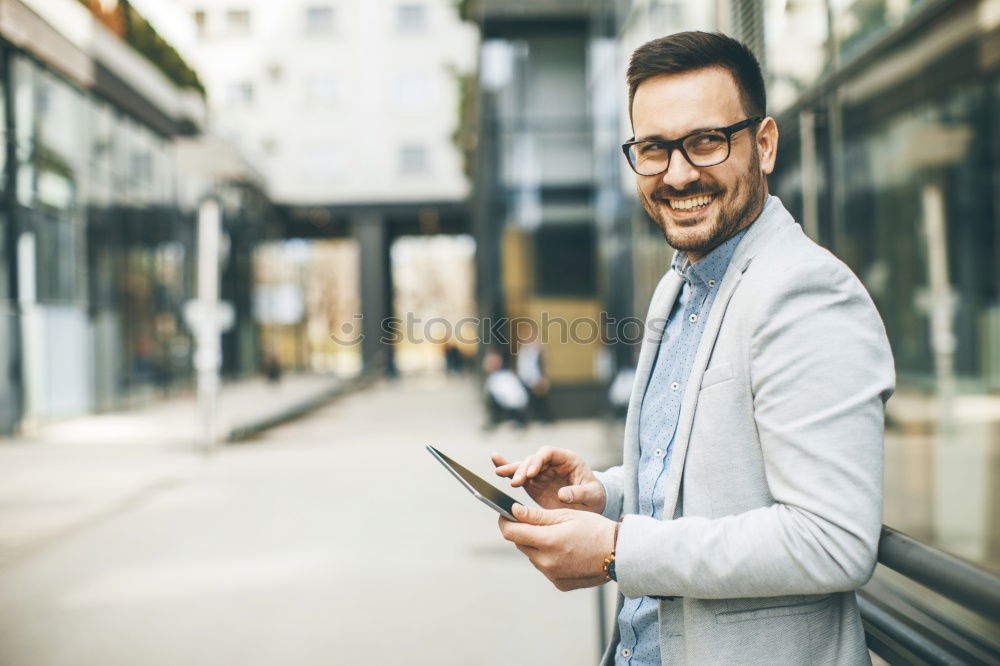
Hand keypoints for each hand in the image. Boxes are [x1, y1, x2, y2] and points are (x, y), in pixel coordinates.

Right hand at [492, 447, 605, 512]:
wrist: (592, 505)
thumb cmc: (595, 496)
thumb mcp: (593, 495)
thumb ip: (579, 493)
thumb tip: (562, 494)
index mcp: (568, 460)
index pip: (548, 453)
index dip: (538, 461)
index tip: (531, 474)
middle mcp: (552, 463)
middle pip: (533, 459)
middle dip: (523, 469)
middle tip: (516, 482)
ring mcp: (542, 472)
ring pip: (524, 466)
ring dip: (512, 470)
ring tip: (499, 473)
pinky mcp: (535, 483)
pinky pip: (520, 475)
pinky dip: (509, 470)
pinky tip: (496, 466)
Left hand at [498, 504, 615, 590]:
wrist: (619, 553)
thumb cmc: (594, 529)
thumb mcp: (565, 515)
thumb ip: (536, 515)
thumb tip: (513, 511)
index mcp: (547, 542)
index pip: (511, 532)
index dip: (504, 521)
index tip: (504, 513)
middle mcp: (547, 562)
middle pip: (520, 544)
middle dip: (523, 531)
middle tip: (536, 521)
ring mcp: (552, 575)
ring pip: (532, 556)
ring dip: (536, 545)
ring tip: (557, 536)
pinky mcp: (559, 583)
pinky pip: (545, 567)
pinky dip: (548, 558)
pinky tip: (565, 551)